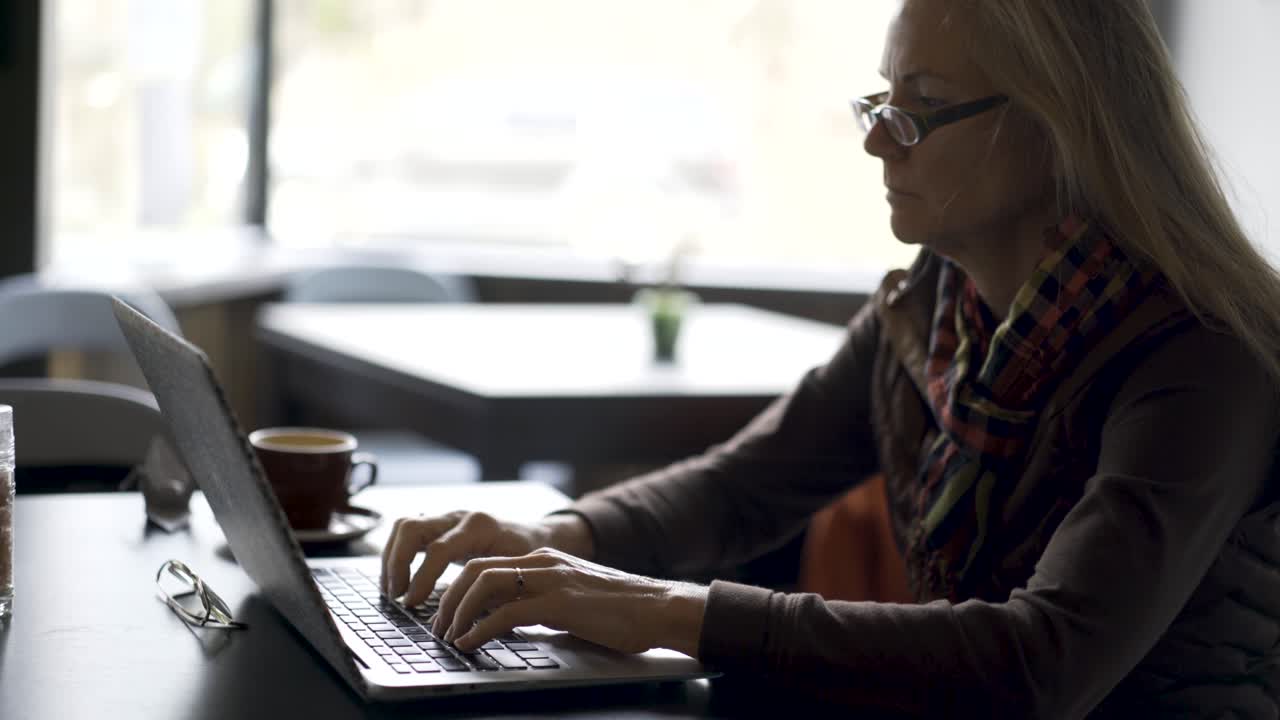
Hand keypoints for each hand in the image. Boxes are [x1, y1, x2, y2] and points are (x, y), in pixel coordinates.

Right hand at [381, 510, 549, 605]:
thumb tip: (459, 624)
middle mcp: (460, 516)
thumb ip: (487, 595)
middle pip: (412, 527)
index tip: (411, 603)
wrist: (537, 535)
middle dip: (397, 563)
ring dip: (391, 558)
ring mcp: (448, 517)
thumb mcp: (513, 574)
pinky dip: (396, 554)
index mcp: (480, 527)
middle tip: (396, 595)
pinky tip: (397, 580)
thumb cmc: (528, 557)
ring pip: (405, 525)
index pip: (439, 549)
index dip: (422, 577)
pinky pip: (408, 532)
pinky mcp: (440, 524)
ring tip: (391, 590)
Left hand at [432, 547, 707, 656]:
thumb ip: (543, 602)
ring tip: (450, 636)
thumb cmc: (623, 610)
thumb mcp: (573, 599)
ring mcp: (551, 579)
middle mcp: (544, 562)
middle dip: (448, 598)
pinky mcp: (558, 602)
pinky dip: (479, 629)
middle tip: (438, 626)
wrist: (659, 607)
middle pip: (476, 569)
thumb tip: (511, 621)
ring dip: (457, 612)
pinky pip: (504, 612)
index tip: (447, 613)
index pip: (488, 564)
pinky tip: (471, 645)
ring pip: (483, 584)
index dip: (459, 588)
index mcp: (546, 559)